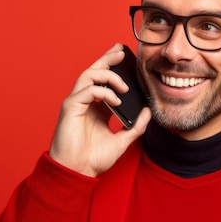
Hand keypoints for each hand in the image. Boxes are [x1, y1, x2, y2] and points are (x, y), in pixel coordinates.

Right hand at [48, 43, 151, 176]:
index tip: (128, 59)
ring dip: (108, 74)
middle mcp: (85, 101)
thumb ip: (136, 126)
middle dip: (108, 58)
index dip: (114, 67)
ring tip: (124, 84)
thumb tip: (149, 111)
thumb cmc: (93, 158)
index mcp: (96, 107)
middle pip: (95, 71)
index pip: (104, 81)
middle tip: (121, 50)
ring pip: (89, 75)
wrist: (77, 172)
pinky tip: (116, 100)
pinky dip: (104, 92)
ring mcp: (76, 102)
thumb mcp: (122, 140)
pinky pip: (88, 90)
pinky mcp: (71, 107)